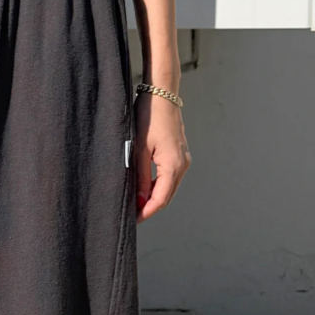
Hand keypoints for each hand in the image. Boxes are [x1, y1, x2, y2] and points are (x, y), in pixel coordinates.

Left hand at [134, 91, 190, 222]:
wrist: (161, 94)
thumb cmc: (148, 117)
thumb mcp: (138, 150)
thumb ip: (139, 177)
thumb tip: (139, 200)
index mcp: (173, 164)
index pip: (160, 199)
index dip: (146, 212)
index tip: (133, 220)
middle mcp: (182, 164)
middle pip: (166, 196)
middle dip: (149, 208)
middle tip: (131, 215)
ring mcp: (183, 159)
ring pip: (168, 188)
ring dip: (153, 197)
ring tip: (135, 203)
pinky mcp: (179, 154)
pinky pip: (169, 177)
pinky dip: (157, 186)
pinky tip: (143, 188)